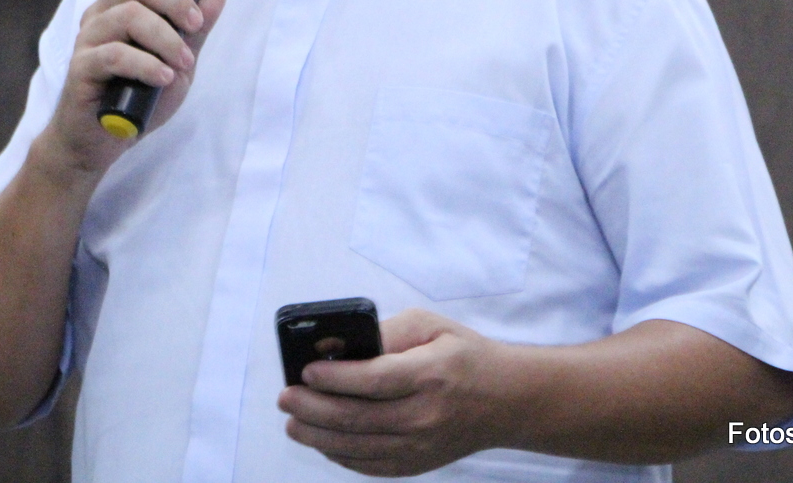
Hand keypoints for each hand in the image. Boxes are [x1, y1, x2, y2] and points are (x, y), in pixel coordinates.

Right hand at [44, 0, 226, 174]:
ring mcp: (89, 38)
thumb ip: (196, 28)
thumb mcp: (180, 61)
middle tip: (196, 26)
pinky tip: (163, 79)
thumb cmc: (139, 96)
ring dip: (166, 39)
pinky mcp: (81, 68)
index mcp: (125, 2)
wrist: (101, 142)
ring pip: (128, 15)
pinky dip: (146, 65)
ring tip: (183, 66)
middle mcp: (103, 12)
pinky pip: (114, 54)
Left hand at [278, 309, 508, 476]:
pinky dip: (341, 456)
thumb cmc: (464, 356)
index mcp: (430, 374)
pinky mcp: (418, 465)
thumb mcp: (431, 325)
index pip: (374, 381)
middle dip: (313, 409)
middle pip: (358, 418)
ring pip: (359, 447)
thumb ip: (386, 332)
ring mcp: (421, 446)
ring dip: (318, 436)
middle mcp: (425, 415)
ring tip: (293, 422)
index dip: (335, 378)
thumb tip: (341, 344)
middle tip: (286, 398)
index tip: (306, 371)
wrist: (506, 400)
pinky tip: (322, 441)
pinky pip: (371, 466)